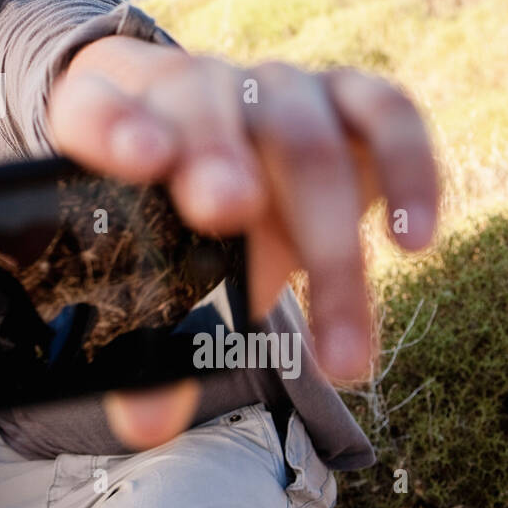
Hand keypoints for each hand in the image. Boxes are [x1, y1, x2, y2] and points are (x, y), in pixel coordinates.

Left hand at [51, 45, 438, 448]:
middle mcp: (194, 87)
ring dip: (326, 236)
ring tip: (338, 347)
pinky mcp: (347, 94)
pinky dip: (411, 174)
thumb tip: (144, 423)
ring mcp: (273, 84)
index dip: (111, 130)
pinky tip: (414, 242)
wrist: (220, 136)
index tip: (135, 159)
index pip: (93, 110)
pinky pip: (388, 115)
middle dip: (215, 159)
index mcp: (116, 116)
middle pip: (200, 107)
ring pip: (302, 138)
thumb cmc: (170, 205)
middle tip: (224, 211)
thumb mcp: (146, 265)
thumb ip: (145, 341)